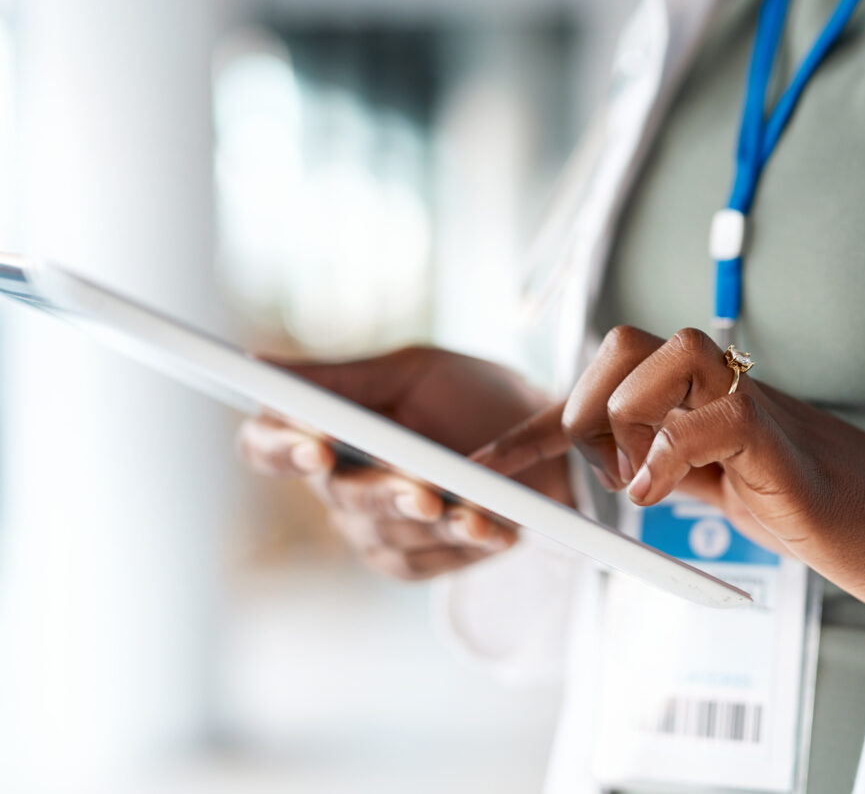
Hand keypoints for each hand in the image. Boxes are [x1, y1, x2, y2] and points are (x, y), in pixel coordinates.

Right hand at [238, 347, 571, 580]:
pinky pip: (421, 561)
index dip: (280, 447)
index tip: (317, 444)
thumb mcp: (413, 372)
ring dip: (435, 522)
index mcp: (325, 428)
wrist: (544, 442)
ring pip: (384, 532)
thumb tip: (259, 365)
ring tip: (480, 512)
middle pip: (338, 494)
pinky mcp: (408, 561)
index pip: (267, 444)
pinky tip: (495, 531)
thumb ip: (341, 378)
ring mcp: (369, 527)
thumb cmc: (472, 396)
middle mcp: (336, 483)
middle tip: (425, 491)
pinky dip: (461, 545)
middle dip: (385, 491)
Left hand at [476, 326, 864, 615]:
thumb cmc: (816, 511)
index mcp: (698, 398)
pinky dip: (669, 454)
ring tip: (639, 481)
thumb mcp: (717, 489)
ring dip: (625, 416)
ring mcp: (753, 405)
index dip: (533, 426)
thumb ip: (665, 463)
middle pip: (624, 340)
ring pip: (664, 351)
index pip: (604, 382)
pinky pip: (713, 417)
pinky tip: (657, 496)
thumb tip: (604, 461)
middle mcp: (721, 387)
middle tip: (595, 467)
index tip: (485, 466)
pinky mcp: (781, 441)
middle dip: (582, 402)